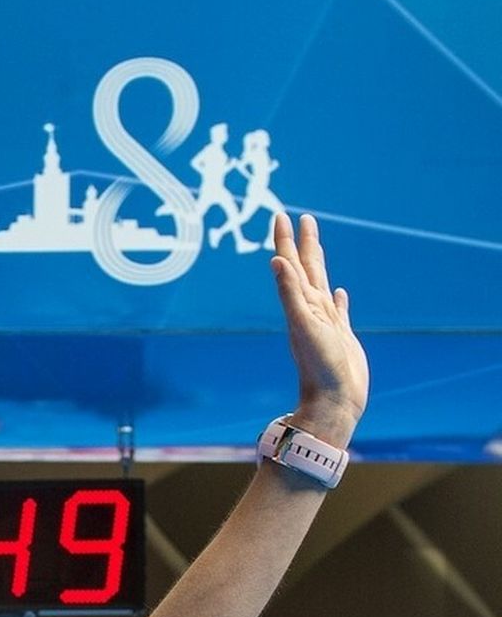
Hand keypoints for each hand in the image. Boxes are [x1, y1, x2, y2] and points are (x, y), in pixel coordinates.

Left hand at [270, 212, 367, 446]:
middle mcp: (311, 311)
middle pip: (305, 269)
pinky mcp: (340, 337)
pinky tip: (338, 292)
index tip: (282, 214)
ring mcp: (326, 323)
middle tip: (301, 217)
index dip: (286, 240)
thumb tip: (276, 261)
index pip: (291, 265)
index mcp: (300, 306)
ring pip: (320, 285)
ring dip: (318, 265)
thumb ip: (290, 294)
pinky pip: (338, 311)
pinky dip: (337, 298)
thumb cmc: (318, 367)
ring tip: (316, 246)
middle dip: (302, 243)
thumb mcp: (303, 326)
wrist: (334, 402)